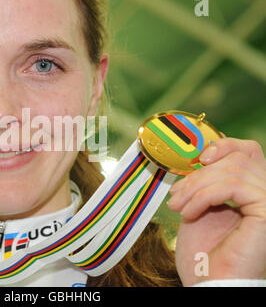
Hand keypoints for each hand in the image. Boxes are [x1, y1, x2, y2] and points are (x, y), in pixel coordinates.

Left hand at [167, 137, 265, 285]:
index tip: (197, 159)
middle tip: (175, 196)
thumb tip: (199, 154)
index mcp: (254, 191)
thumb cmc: (204, 251)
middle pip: (237, 158)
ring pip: (232, 170)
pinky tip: (189, 213)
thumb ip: (205, 180)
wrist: (208, 283)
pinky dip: (203, 196)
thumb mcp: (200, 205)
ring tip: (178, 207)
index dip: (223, 146)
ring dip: (196, 187)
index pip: (249, 151)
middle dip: (198, 175)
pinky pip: (232, 186)